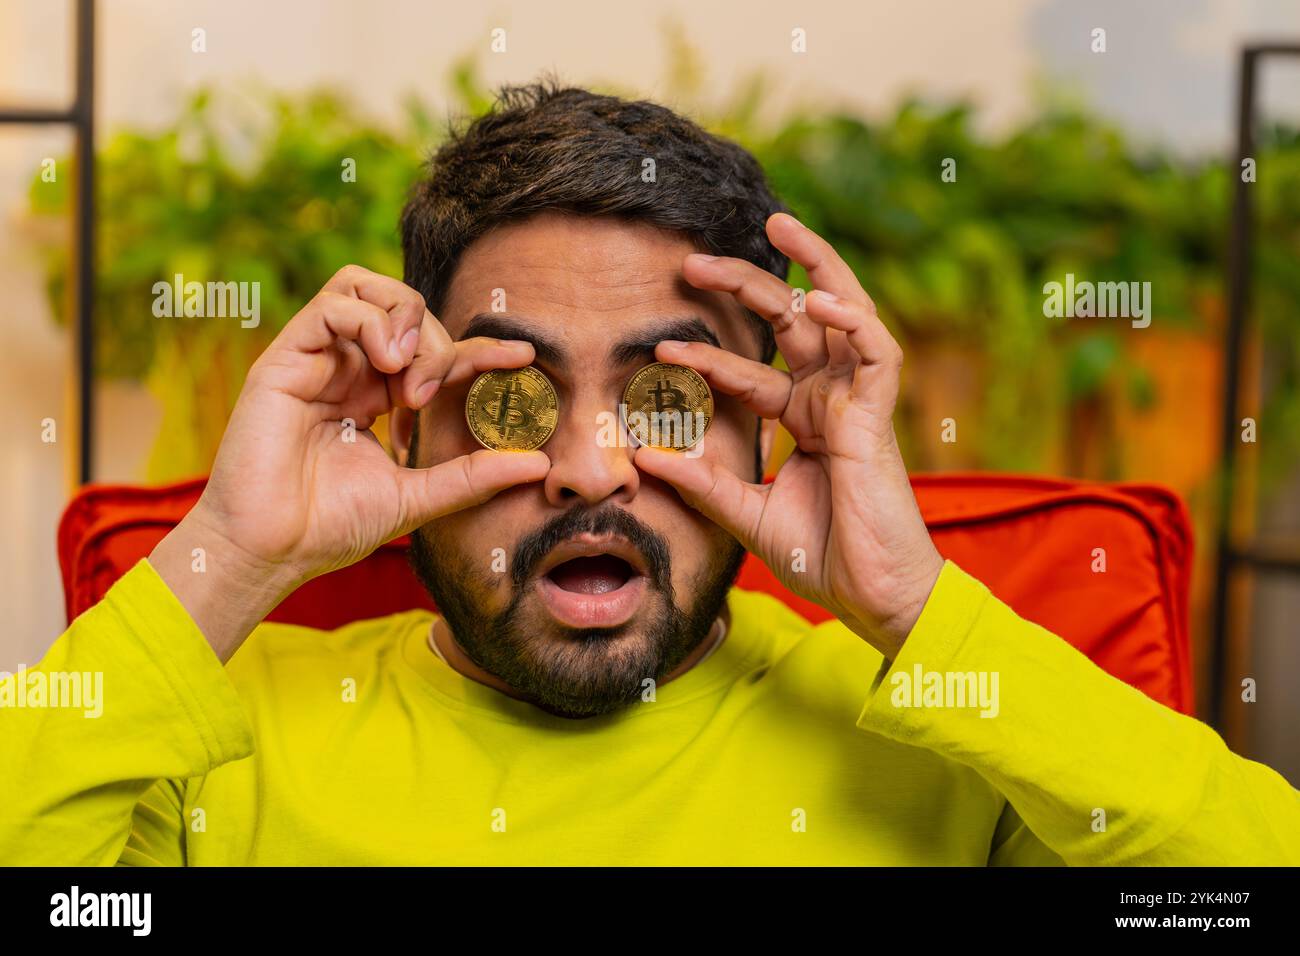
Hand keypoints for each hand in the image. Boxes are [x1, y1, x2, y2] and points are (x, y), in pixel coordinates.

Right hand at [150, 265, 548, 660]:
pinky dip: (370, 320)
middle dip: (437, 344)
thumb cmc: (330, 528)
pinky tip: (386, 363)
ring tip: (410, 369)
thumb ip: (473, 476)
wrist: (270, 551)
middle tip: (431, 397)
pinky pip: (333, 305)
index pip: (435, 351)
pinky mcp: (284, 359)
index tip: (523, 358)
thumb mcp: (418, 497)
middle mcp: (347, 371)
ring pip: (366, 288)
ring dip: (404, 316)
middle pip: (407, 313)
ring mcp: (316, 361)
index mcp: (375, 396)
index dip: (480, 349)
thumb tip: (538, 463)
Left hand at [634, 214, 943, 657]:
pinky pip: (874, 351)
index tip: (658, 349)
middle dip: (747, 284)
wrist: (872, 597)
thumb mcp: (745, 515)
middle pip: (789, 323)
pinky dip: (850, 319)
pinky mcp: (880, 414)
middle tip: (693, 262)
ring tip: (777, 224)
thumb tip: (644, 454)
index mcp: (802, 420)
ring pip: (840, 312)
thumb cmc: (821, 558)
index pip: (750, 370)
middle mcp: (829, 400)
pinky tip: (816, 297)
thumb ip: (702, 482)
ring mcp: (856, 402)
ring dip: (812, 265)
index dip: (706, 357)